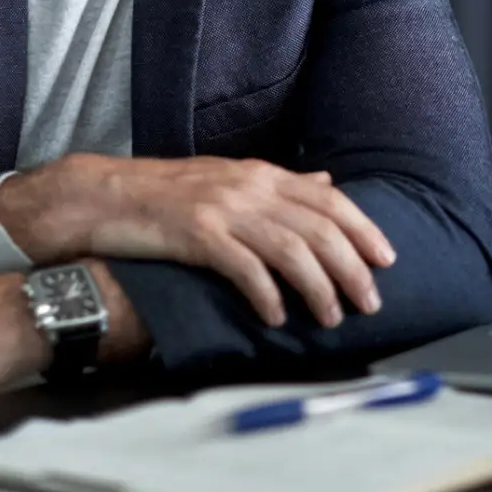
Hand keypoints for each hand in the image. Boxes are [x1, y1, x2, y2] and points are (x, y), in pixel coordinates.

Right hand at [0, 155, 394, 328]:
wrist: (104, 195)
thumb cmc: (168, 193)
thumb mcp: (231, 178)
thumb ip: (282, 185)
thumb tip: (328, 183)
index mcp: (261, 173)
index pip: (329, 198)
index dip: (362, 228)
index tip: (386, 259)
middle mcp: (249, 186)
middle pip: (318, 227)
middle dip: (351, 267)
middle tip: (370, 302)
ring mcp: (222, 209)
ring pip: (289, 248)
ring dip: (318, 287)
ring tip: (332, 317)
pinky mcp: (195, 234)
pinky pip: (243, 266)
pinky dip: (266, 293)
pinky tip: (277, 316)